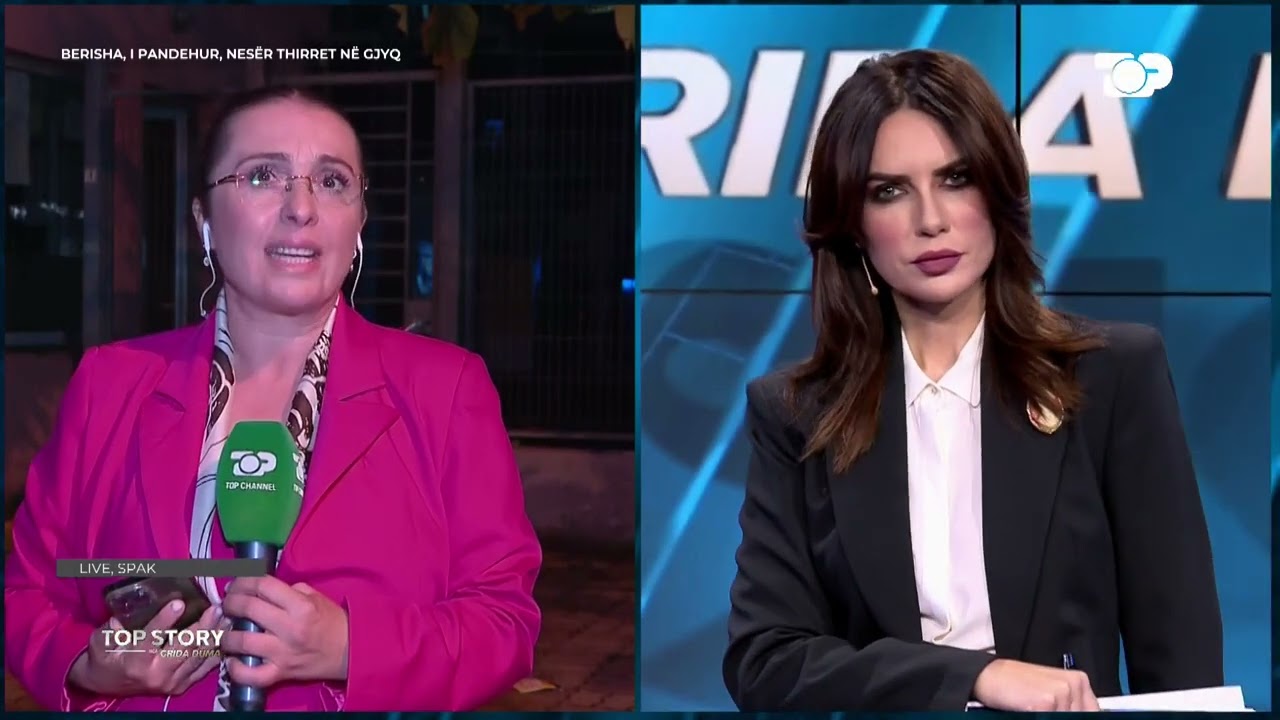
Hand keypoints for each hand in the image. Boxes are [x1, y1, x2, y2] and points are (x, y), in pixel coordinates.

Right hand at [69, 600, 227, 696]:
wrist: (108, 685)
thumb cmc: (105, 658)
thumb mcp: (101, 641)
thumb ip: (112, 628)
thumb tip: (128, 609)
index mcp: (134, 661)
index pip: (152, 637)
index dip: (165, 620)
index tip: (179, 602)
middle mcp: (157, 673)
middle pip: (185, 646)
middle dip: (203, 625)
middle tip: (215, 607)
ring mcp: (172, 681)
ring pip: (199, 655)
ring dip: (214, 635)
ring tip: (225, 617)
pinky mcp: (182, 685)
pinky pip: (204, 667)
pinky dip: (216, 651)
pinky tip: (225, 635)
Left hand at [219, 576, 348, 688]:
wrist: (350, 652)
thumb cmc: (333, 621)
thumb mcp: (317, 597)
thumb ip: (290, 591)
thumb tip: (264, 590)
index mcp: (300, 605)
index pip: (263, 585)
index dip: (244, 580)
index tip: (237, 583)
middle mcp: (289, 628)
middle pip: (248, 608)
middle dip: (231, 601)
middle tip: (227, 602)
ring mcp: (283, 653)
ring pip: (242, 641)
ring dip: (227, 634)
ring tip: (225, 630)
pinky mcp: (280, 673)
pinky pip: (251, 675)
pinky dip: (236, 669)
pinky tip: (232, 660)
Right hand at [973, 658, 1099, 711]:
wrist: (989, 676)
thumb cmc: (1016, 686)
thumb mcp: (1050, 694)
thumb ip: (1069, 707)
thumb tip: (1082, 716)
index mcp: (1078, 681)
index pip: (1093, 712)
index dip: (1080, 718)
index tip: (1068, 714)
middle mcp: (1074, 685)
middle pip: (1080, 717)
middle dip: (1062, 718)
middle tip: (1042, 710)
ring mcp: (1062, 693)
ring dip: (1049, 719)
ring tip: (1034, 711)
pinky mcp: (1047, 702)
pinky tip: (1027, 712)